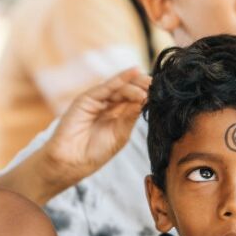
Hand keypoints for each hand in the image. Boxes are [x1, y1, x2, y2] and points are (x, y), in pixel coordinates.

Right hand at [44, 68, 149, 185]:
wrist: (72, 162)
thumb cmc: (94, 153)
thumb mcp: (120, 134)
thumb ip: (131, 116)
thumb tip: (146, 99)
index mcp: (116, 116)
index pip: (135, 101)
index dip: (147, 95)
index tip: (163, 92)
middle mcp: (107, 106)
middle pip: (128, 91)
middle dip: (144, 86)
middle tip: (158, 85)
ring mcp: (97, 101)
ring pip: (119, 87)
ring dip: (135, 83)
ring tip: (149, 84)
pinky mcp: (87, 99)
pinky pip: (106, 86)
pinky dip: (120, 79)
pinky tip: (134, 73)